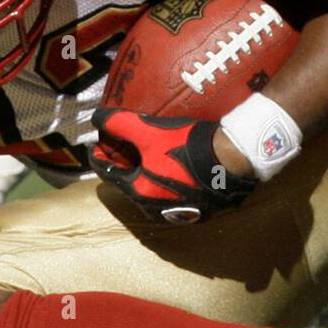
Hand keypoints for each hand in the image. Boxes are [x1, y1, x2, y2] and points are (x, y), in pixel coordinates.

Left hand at [90, 109, 255, 222]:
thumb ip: (120, 124)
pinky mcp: (196, 208)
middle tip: (121, 146)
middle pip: (129, 182)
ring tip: (145, 153)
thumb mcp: (149, 131)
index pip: (108, 173)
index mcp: (139, 192)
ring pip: (150, 189)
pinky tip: (171, 163)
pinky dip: (164, 178)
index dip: (99, 157)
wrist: (231, 160)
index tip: (96, 145)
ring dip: (143, 172)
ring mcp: (177, 210)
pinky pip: (171, 192)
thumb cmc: (186, 147)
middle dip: (122, 163)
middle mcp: (154, 208)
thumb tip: (97, 118)